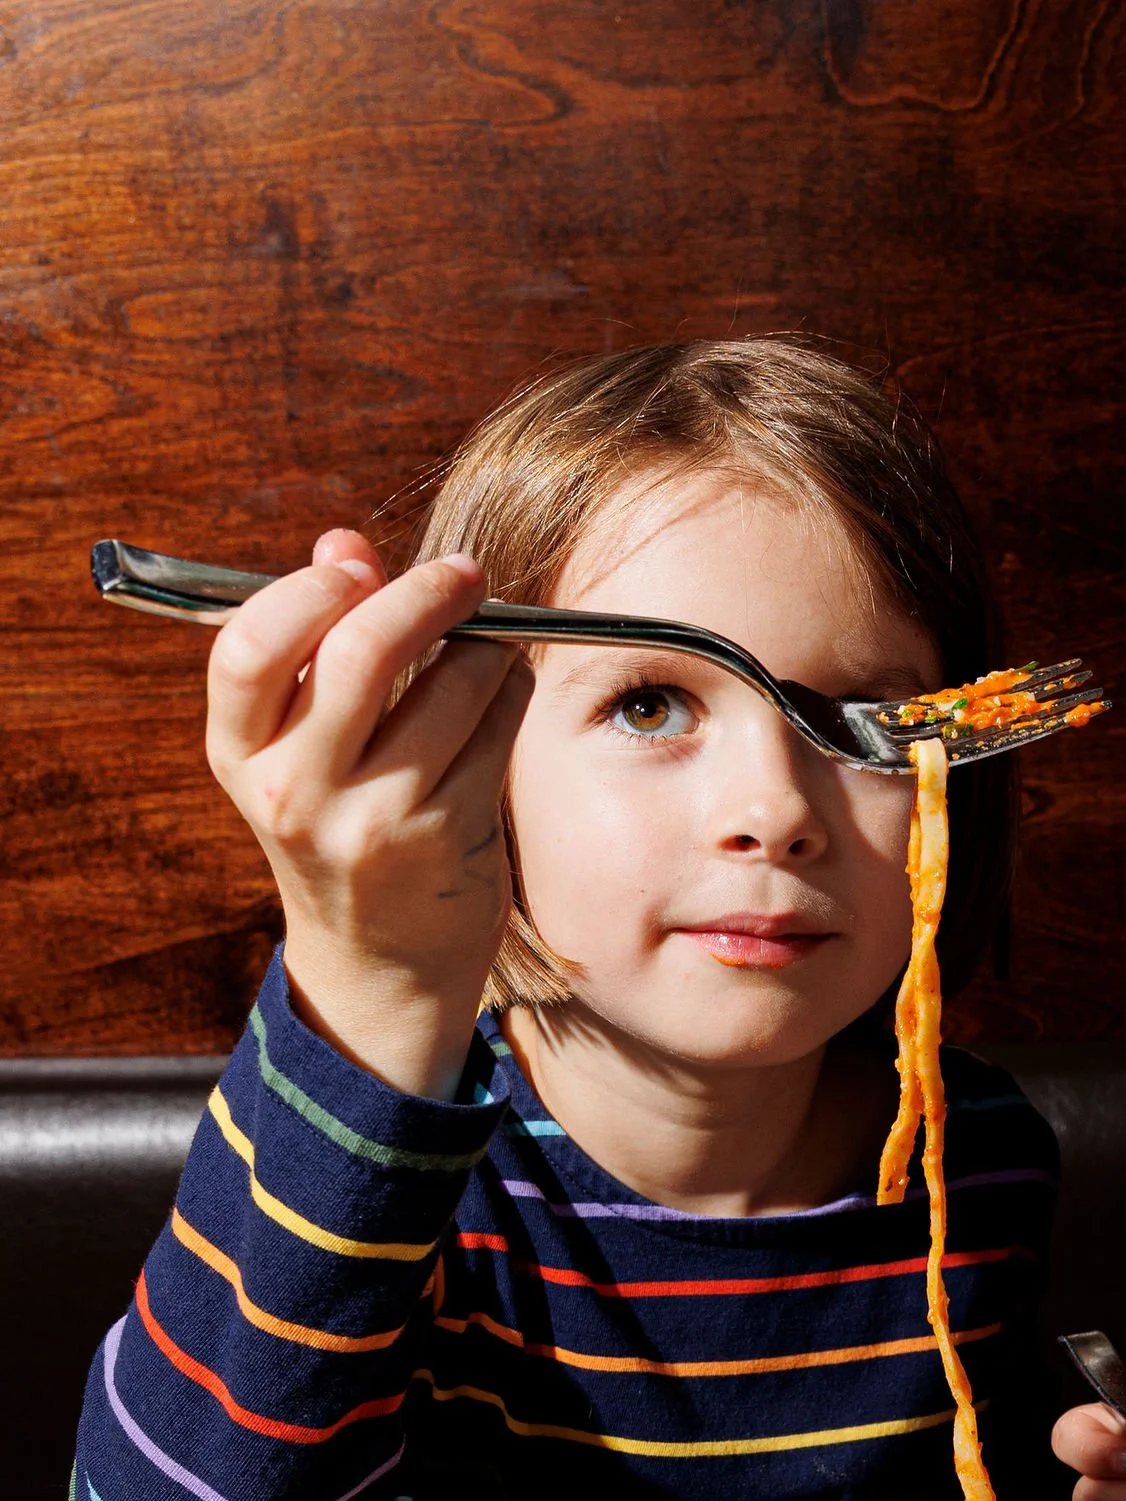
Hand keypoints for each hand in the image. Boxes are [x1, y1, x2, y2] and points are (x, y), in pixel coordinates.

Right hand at [206, 528, 532, 1098]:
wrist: (379, 960)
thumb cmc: (340, 823)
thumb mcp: (300, 747)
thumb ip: (314, 645)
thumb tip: (344, 541)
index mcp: (241, 753)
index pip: (249, 648)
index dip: (307, 590)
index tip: (354, 563)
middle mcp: (297, 790)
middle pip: (361, 651)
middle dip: (424, 593)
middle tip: (463, 574)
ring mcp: (375, 818)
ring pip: (453, 682)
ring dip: (484, 646)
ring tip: (485, 647)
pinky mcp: (448, 834)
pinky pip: (497, 725)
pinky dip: (510, 688)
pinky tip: (501, 692)